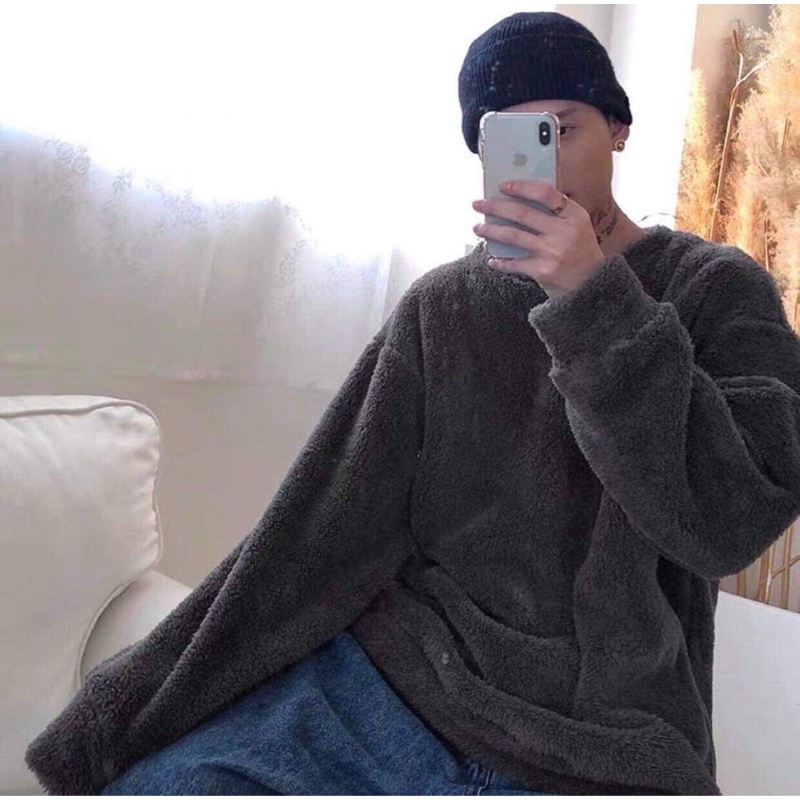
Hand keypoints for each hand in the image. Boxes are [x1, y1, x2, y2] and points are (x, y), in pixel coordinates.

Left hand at [472, 181, 605, 298]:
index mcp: (574, 216)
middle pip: (522, 213)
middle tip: (478, 204)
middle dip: (495, 207)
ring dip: (491, 231)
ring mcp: (552, 252)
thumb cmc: (581, 253)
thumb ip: (558, 213)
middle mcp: (563, 232)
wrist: (592, 287)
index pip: (545, 193)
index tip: (502, 185)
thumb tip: (522, 199)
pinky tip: (492, 260)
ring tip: (477, 228)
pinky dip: (500, 262)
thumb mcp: (579, 227)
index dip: (522, 187)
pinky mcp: (542, 271)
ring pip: (513, 236)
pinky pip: (514, 263)